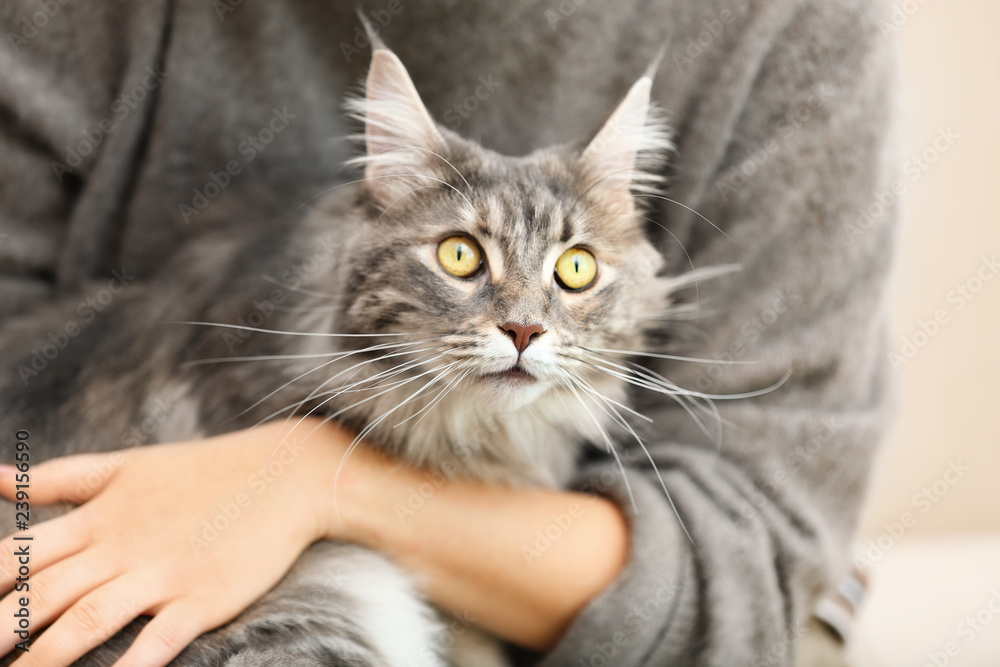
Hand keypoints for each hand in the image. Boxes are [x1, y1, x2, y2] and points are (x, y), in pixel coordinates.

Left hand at [0, 419, 347, 666]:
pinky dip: (131, 666)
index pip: (20, 557)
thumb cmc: (203, 471)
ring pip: (87, 622)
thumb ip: (58, 480)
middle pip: (41, 598)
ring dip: (44, 659)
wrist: (285, 474)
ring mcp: (163, 574)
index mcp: (99, 516)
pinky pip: (157, 640)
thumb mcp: (126, 465)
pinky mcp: (203, 598)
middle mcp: (122, 546)